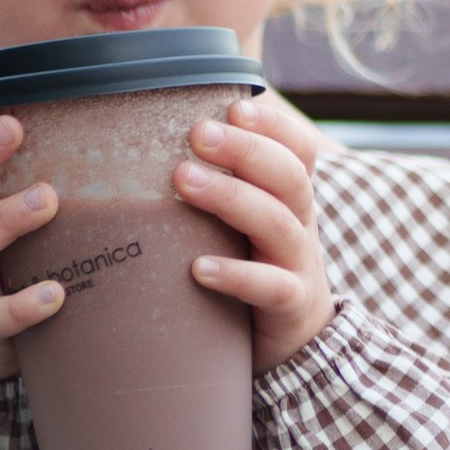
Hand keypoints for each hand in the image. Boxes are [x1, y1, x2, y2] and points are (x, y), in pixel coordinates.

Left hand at [177, 94, 334, 373]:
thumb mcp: (244, 224)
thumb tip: (149, 145)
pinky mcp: (289, 307)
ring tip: (184, 180)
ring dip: (231, 197)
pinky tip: (199, 269)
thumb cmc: (254, 269)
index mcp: (290, 198)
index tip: (236, 106)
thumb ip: (220, 187)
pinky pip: (270, 288)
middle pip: (287, 176)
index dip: (274, 126)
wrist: (293, 343)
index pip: (298, 150)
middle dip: (244, 150)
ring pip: (277, 223)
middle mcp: (300, 224)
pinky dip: (237, 276)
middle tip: (198, 133)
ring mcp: (297, 265)